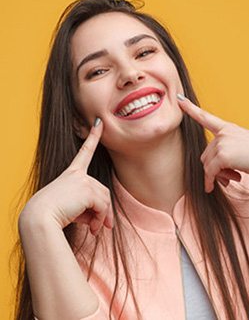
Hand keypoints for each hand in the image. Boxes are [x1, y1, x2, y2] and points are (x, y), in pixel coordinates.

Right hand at [20, 119, 112, 235]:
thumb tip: (102, 221)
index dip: (93, 137)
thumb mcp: (72, 208)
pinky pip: (102, 206)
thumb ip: (88, 208)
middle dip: (105, 211)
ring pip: (104, 200)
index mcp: (71, 174)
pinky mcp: (87, 190)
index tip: (99, 123)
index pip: (84, 152)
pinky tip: (93, 229)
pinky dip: (101, 219)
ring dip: (103, 217)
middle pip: (102, 191)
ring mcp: (83, 180)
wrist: (39, 218)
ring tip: (96, 230)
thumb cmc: (51, 215)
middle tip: (103, 228)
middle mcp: (78, 174)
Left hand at [177, 94, 248, 191]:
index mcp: (229, 129)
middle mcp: (224, 133)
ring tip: (231, 180)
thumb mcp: (244, 150)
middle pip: (206, 154)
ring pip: (207, 164)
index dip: (191, 108)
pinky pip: (210, 172)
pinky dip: (210, 181)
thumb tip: (212, 172)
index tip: (180, 99)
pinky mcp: (222, 155)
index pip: (207, 117)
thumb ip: (228, 154)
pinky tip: (211, 188)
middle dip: (213, 169)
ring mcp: (222, 143)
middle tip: (227, 178)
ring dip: (215, 176)